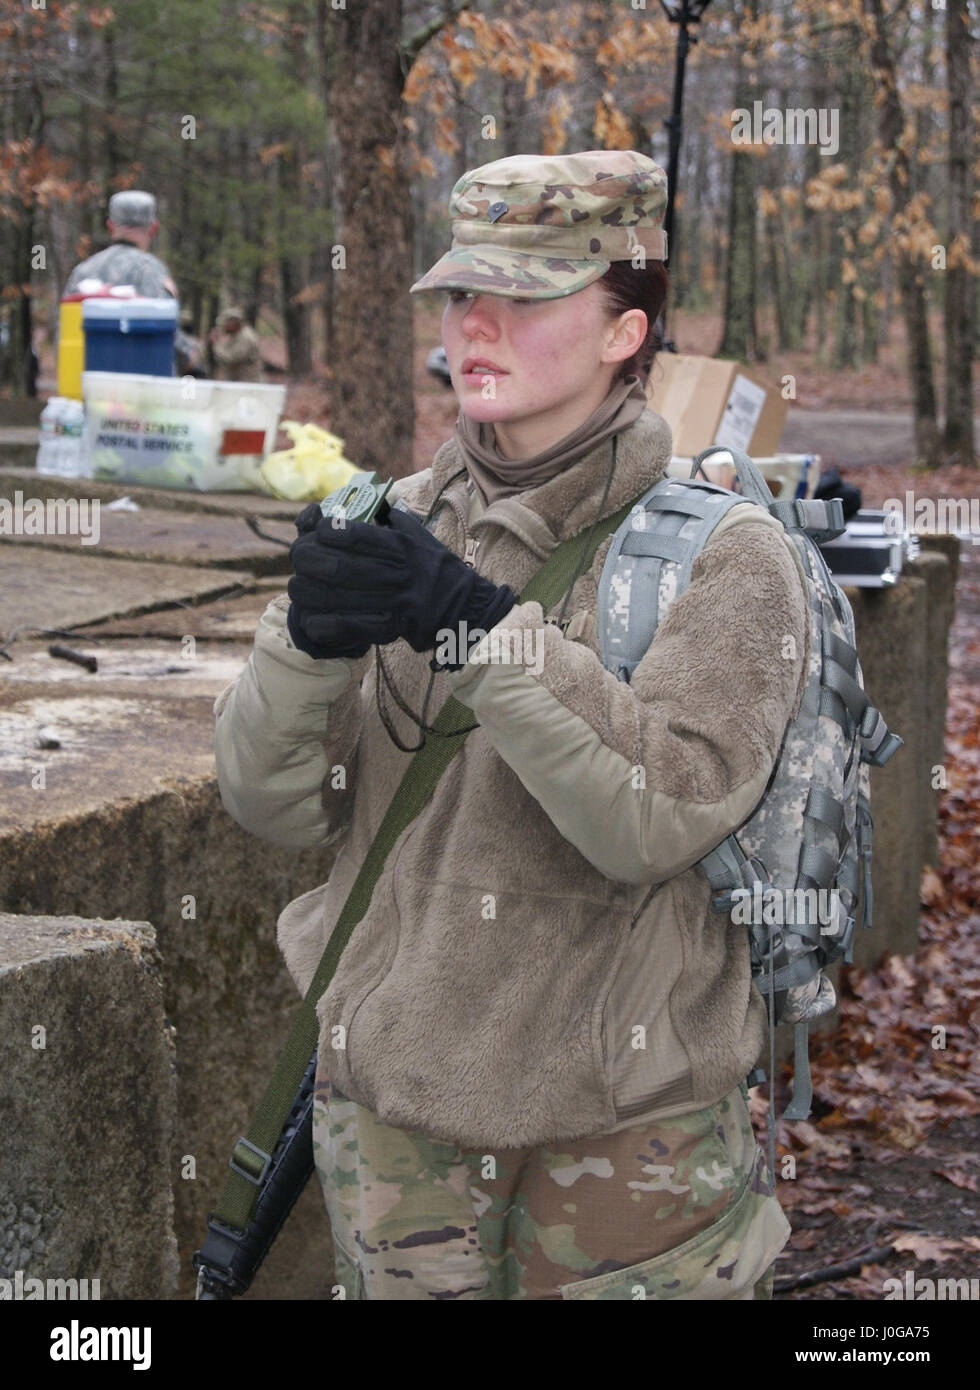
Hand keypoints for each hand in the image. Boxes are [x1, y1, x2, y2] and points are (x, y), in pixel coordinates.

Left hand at [286, 504, 515, 664]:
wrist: (468, 610)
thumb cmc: (439, 570)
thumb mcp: (421, 537)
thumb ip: (393, 519)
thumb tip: (369, 496)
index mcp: (403, 547)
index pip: (357, 535)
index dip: (328, 531)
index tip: (315, 529)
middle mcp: (399, 574)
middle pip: (340, 567)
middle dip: (309, 561)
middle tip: (298, 557)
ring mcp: (395, 603)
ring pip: (339, 598)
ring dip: (310, 593)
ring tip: (297, 587)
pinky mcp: (393, 629)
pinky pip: (351, 628)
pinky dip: (326, 625)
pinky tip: (311, 618)